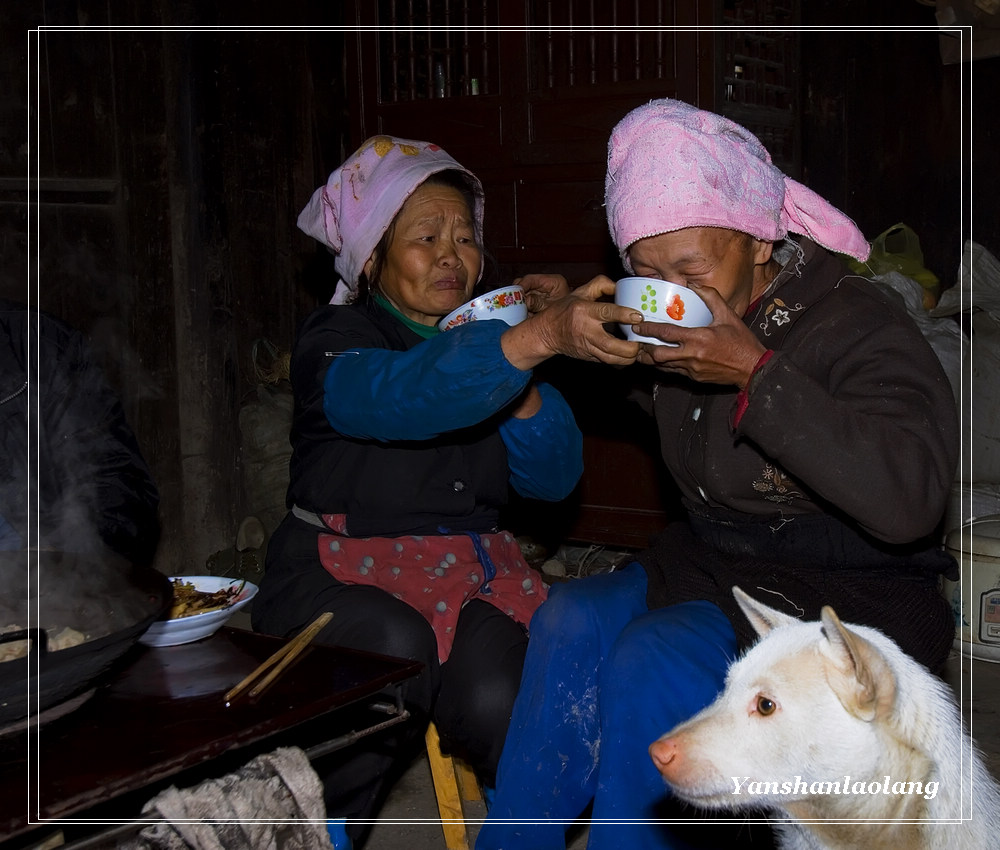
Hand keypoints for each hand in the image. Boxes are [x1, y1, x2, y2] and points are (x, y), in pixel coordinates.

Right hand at [502, 275, 642, 368]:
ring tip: (639, 350)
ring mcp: (587, 347)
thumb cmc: (564, 310)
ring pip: (611, 359)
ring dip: (629, 357)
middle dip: (630, 346)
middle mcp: (586, 331)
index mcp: (584, 311)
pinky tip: (631, 356)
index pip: (607, 313)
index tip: (638, 317)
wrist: (547, 333)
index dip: (625, 315)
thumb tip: (620, 286)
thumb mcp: (579, 292)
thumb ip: (600, 284)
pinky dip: (622, 362)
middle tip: (641, 340)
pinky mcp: (589, 358)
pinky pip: (609, 363)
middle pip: (611, 344)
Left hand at [632, 283, 766, 388]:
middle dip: (644, 349)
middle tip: (636, 342)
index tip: (637, 326)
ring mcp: (692, 369)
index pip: (667, 333)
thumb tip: (695, 284)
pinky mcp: (694, 378)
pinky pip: (673, 372)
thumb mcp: (728, 315)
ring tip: (641, 352)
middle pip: (658, 354)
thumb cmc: (741, 342)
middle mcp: (692, 355)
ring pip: (663, 366)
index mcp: (699, 338)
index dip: (649, 329)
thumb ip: (711, 298)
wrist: (752, 368)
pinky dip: (664, 366)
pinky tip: (659, 360)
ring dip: (651, 359)